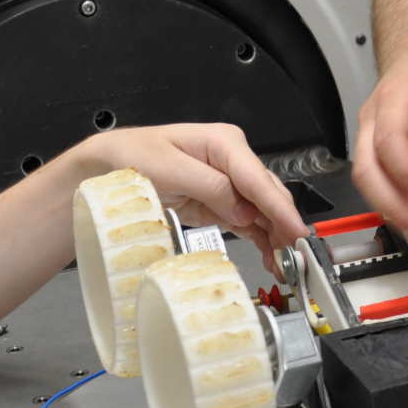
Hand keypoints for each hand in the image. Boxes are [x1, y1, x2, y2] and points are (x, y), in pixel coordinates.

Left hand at [83, 123, 307, 256]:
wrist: (110, 165)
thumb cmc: (134, 157)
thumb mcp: (168, 169)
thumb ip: (211, 187)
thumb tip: (244, 210)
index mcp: (224, 143)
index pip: (259, 179)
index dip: (280, 207)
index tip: (296, 230)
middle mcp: (233, 161)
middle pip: (268, 195)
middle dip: (284, 225)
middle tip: (296, 256)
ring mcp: (229, 183)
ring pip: (263, 211)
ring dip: (276, 236)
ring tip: (285, 264)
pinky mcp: (221, 203)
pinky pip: (248, 221)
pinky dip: (261, 239)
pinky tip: (271, 256)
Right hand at [352, 43, 407, 240]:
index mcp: (394, 101)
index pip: (390, 143)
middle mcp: (372, 122)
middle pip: (368, 173)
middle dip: (395, 208)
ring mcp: (369, 139)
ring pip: (370, 185)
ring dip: (401, 210)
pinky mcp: (376, 154)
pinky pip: (381, 184)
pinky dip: (404, 202)